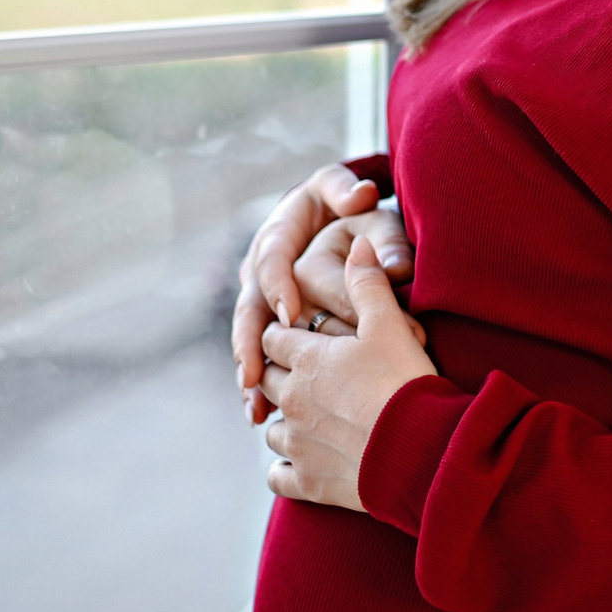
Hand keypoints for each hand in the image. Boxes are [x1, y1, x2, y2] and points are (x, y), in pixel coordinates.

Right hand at [233, 161, 407, 421]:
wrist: (333, 214)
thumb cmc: (345, 204)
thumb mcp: (347, 194)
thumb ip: (350, 194)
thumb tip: (362, 196)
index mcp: (278, 234)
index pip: (272, 258)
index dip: (277, 284)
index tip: (289, 311)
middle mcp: (260, 270)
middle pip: (249, 309)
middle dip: (251, 344)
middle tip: (254, 375)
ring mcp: (262, 300)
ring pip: (250, 340)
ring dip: (249, 375)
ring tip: (253, 409)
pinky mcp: (272, 325)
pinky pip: (262, 356)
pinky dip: (259, 386)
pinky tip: (259, 417)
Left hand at [259, 235, 439, 509]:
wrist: (421, 450)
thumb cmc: (405, 382)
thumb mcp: (390, 324)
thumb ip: (369, 283)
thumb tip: (357, 244)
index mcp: (306, 359)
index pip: (275, 337)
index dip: (284, 331)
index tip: (296, 330)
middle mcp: (292, 399)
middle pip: (267, 379)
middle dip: (277, 372)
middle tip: (298, 371)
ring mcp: (298, 443)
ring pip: (272, 427)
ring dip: (283, 419)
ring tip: (303, 417)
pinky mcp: (308, 481)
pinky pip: (277, 476)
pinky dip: (283, 469)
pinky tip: (297, 464)